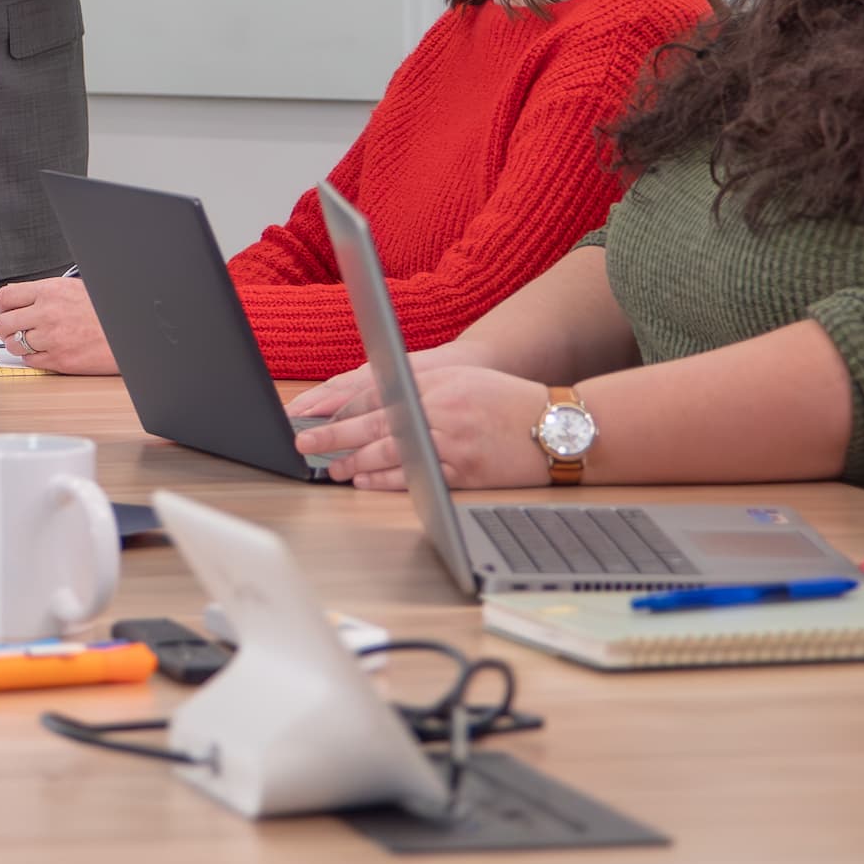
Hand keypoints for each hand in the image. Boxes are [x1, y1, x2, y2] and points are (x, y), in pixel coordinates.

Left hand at [0, 274, 114, 373]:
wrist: (127, 333)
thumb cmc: (105, 311)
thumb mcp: (75, 288)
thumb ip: (46, 293)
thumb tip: (21, 297)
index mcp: (50, 291)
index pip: (5, 297)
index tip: (0, 310)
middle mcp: (47, 313)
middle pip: (3, 323)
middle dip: (4, 327)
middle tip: (12, 328)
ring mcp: (51, 338)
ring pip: (13, 344)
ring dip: (17, 343)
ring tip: (29, 340)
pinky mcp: (58, 360)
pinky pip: (29, 360)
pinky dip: (32, 357)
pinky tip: (44, 350)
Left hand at [290, 359, 556, 489]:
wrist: (558, 427)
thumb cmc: (512, 402)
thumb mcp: (464, 382)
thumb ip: (424, 388)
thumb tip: (379, 404)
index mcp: (437, 381)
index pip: (378, 391)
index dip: (340, 404)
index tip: (313, 413)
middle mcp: (440, 408)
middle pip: (375, 421)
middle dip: (334, 434)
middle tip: (305, 443)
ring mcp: (450, 441)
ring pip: (391, 451)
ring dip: (355, 460)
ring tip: (330, 468)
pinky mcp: (462, 471)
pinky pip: (416, 476)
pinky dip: (386, 480)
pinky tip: (365, 482)